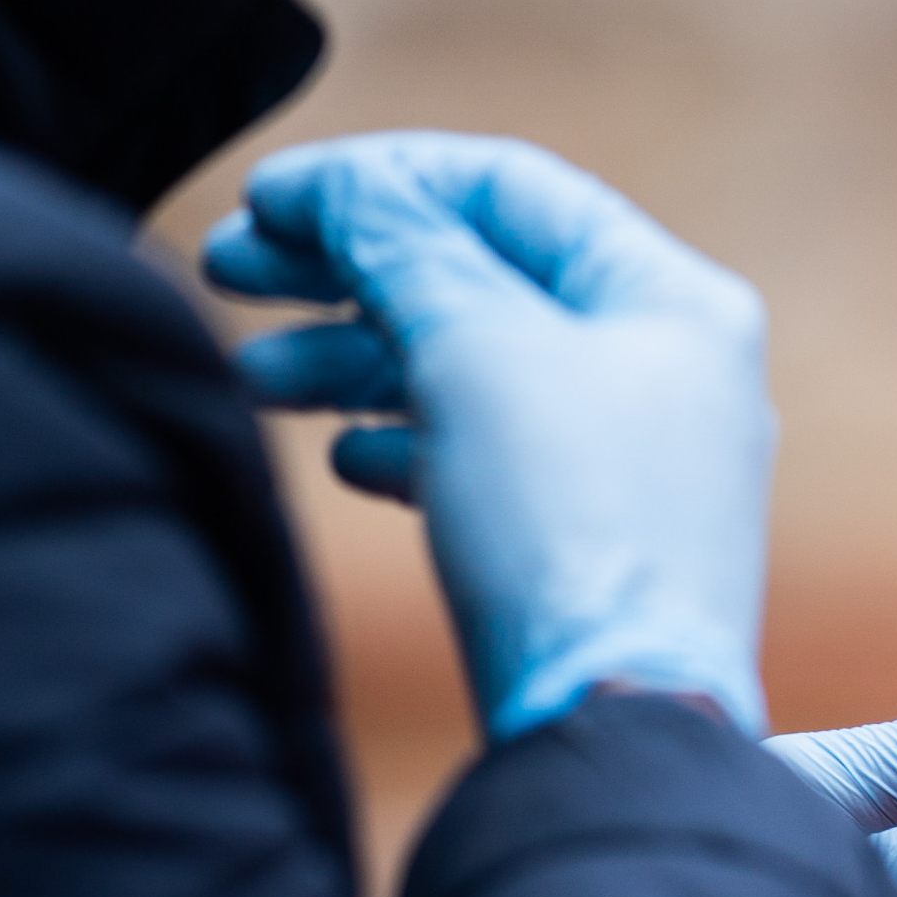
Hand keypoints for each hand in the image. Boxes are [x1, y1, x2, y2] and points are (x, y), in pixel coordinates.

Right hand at [204, 133, 775, 740]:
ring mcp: (635, 457)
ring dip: (353, 361)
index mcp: (669, 296)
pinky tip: (342, 457)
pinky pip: (486, 457)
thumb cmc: (566, 521)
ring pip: (472, 370)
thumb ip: (402, 250)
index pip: (509, 188)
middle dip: (350, 267)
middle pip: (482, 276)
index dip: (379, 178)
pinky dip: (406, 441)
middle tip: (227, 268)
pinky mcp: (591, 540)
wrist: (613, 718)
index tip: (266, 197)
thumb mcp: (475, 353)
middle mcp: (666, 364)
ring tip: (251, 378)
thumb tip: (348, 188)